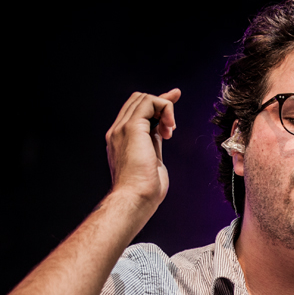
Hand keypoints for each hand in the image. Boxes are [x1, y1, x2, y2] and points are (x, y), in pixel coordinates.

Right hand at [105, 89, 180, 212]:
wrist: (135, 198)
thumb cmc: (145, 189)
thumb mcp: (152, 159)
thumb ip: (154, 143)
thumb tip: (163, 132)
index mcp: (121, 139)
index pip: (137, 111)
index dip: (157, 104)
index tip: (174, 97)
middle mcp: (118, 131)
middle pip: (138, 101)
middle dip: (162, 104)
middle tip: (172, 127)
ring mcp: (122, 128)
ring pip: (144, 98)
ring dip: (164, 109)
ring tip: (169, 132)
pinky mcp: (131, 128)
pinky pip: (150, 102)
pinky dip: (165, 109)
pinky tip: (169, 128)